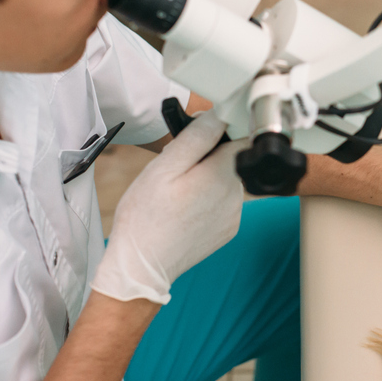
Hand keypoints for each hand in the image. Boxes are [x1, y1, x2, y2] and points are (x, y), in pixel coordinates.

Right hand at [91, 114, 244, 303]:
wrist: (141, 265)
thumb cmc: (146, 216)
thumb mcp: (164, 167)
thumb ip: (196, 137)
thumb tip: (219, 115)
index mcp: (223, 175)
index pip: (240, 136)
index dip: (219, 129)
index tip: (198, 134)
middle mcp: (236, 196)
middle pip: (231, 159)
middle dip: (207, 156)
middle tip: (176, 168)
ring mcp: (234, 216)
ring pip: (226, 180)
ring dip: (207, 178)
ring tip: (177, 191)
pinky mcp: (228, 230)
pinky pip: (223, 202)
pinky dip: (208, 199)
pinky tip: (184, 208)